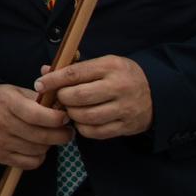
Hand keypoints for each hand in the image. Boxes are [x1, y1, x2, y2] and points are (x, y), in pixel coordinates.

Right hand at [0, 83, 72, 168]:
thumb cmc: (0, 101)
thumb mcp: (16, 91)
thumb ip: (39, 98)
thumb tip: (62, 106)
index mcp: (8, 103)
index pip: (36, 115)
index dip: (55, 118)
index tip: (65, 117)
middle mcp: (3, 123)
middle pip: (41, 136)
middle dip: (61, 135)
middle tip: (67, 131)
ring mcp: (1, 142)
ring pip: (39, 150)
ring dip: (50, 145)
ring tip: (49, 137)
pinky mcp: (1, 156)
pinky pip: (31, 163)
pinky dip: (39, 157)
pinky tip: (38, 147)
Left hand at [36, 55, 152, 139]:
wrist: (156, 93)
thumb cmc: (120, 75)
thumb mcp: (102, 64)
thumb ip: (74, 68)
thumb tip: (44, 72)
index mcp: (110, 66)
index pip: (75, 73)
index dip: (53, 80)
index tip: (40, 84)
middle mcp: (119, 87)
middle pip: (78, 96)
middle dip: (62, 99)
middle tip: (59, 98)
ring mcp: (124, 108)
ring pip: (86, 116)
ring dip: (71, 114)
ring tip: (71, 109)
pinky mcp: (127, 126)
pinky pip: (96, 132)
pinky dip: (83, 128)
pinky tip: (82, 121)